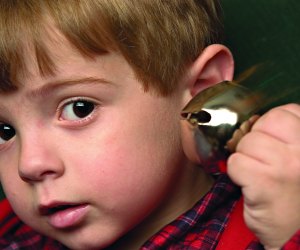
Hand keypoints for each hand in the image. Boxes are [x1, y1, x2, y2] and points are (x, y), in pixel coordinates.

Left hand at [227, 103, 299, 248]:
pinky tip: (252, 185)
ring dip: (245, 158)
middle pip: (263, 123)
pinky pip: (236, 162)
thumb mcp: (298, 157)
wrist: (295, 232)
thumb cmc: (294, 191)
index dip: (269, 127)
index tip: (272, 144)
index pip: (284, 112)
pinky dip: (237, 173)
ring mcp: (287, 165)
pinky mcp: (266, 182)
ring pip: (246, 143)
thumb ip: (287, 135)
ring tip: (258, 175)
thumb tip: (259, 119)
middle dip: (256, 140)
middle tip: (263, 161)